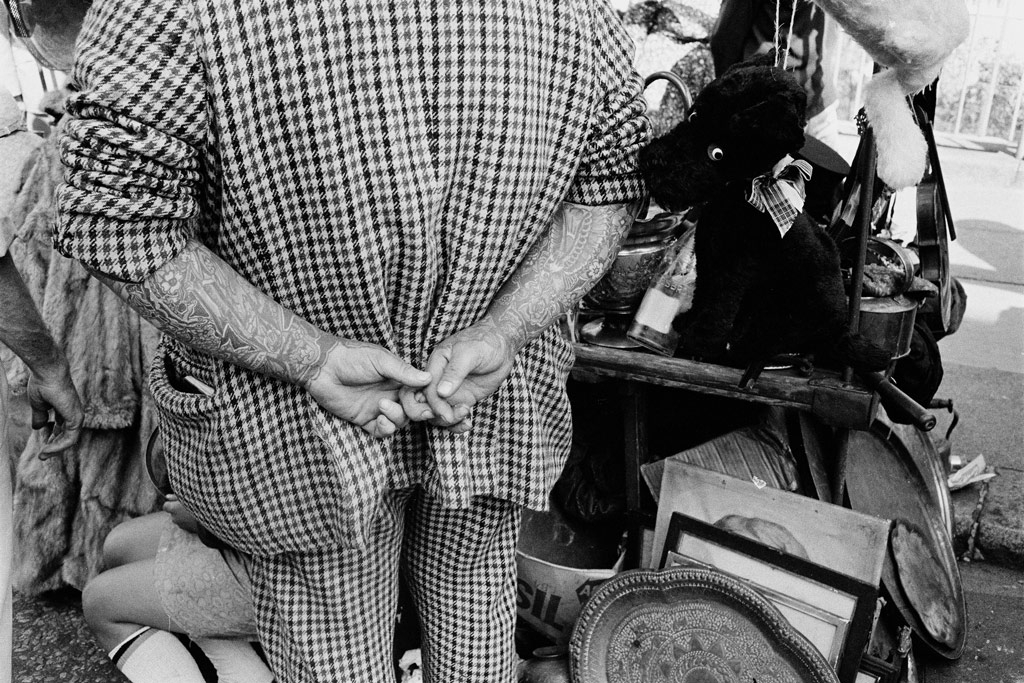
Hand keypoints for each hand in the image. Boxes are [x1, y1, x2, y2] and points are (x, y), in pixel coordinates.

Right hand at [26, 361, 83, 458]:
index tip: (41, 447)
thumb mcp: (39, 405)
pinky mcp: (76, 419)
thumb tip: (37, 428)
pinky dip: (58, 446)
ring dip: (55, 449)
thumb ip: (40, 417)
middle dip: (53, 447)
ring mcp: (76, 416)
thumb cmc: (43, 385)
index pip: (60, 429)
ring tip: (42, 455)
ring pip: (68, 440)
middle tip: (42, 456)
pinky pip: (70, 439)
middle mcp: (73, 414)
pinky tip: (46, 450)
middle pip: (65, 436)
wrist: (47, 374)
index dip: (50, 439)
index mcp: (65, 410)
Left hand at [162, 494, 199, 533]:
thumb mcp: (186, 496)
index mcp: (172, 509)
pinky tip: (197, 517)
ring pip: (180, 518)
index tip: (179, 501)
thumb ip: (175, 497)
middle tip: (188, 505)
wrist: (210, 516)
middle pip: (173, 513)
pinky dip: (189, 520)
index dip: (171, 503)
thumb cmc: (198, 503)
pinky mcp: (188, 530)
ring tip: (194, 510)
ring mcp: (181, 525)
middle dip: (178, 509)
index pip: (166, 506)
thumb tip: (166, 496)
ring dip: (184, 515)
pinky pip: (186, 524)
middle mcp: (174, 518)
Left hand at [305, 338, 431, 437]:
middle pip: (413, 409)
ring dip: (397, 417)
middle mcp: (390, 393)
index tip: (429, 401)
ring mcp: (378, 407)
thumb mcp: (380, 360)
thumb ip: (403, 371)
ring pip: (399, 421)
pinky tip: (379, 418)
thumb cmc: (351, 357)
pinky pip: (381, 431)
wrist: (322, 367)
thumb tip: (428, 378)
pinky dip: (385, 428)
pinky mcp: (364, 419)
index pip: (419, 392)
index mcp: (398, 377)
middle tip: (415, 410)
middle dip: (416, 412)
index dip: (426, 398)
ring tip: (382, 406)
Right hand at [410, 319, 516, 432]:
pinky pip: (454, 415)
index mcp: (436, 364)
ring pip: (438, 412)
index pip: (426, 389)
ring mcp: (451, 390)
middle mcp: (439, 379)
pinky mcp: (463, 398)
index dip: (433, 404)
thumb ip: (455, 372)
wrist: (504, 345)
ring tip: (466, 415)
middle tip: (451, 418)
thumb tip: (441, 392)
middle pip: (424, 403)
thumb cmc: (486, 342)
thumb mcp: (470, 353)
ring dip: (449, 421)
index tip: (446, 414)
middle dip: (434, 415)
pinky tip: (468, 424)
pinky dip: (458, 424)